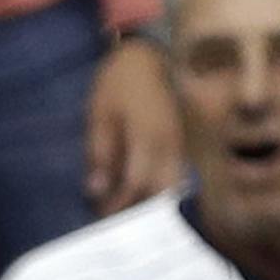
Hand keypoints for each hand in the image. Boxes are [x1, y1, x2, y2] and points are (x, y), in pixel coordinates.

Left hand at [86, 38, 183, 211]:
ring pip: (174, 185)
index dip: (119, 204)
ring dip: (153, 202)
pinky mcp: (183, 141)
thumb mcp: (100, 116)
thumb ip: (99, 153)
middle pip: (161, 191)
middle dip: (140, 211)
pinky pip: (178, 173)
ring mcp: (181, 142)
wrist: (149, 56)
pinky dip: (163, 188)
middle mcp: (170, 144)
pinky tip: (146, 194)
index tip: (102, 216)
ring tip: (130, 212)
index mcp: (147, 137)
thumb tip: (96, 191)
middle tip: (118, 223)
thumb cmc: (119, 85)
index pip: (136, 184)